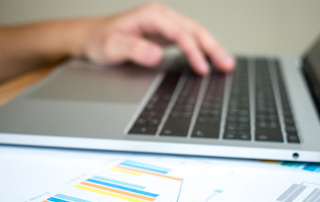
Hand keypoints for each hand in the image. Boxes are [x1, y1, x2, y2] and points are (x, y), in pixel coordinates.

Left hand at [74, 2, 234, 74]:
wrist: (91, 38)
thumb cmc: (99, 40)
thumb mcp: (112, 46)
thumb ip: (134, 50)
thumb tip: (157, 55)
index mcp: (151, 15)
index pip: (180, 32)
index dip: (193, 50)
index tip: (203, 67)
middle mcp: (161, 17)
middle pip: (194, 29)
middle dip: (213, 47)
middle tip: (228, 64)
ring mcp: (164, 25)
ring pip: (195, 34)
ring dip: (211, 48)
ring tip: (226, 63)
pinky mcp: (164, 34)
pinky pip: (188, 40)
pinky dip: (200, 50)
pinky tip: (208, 59)